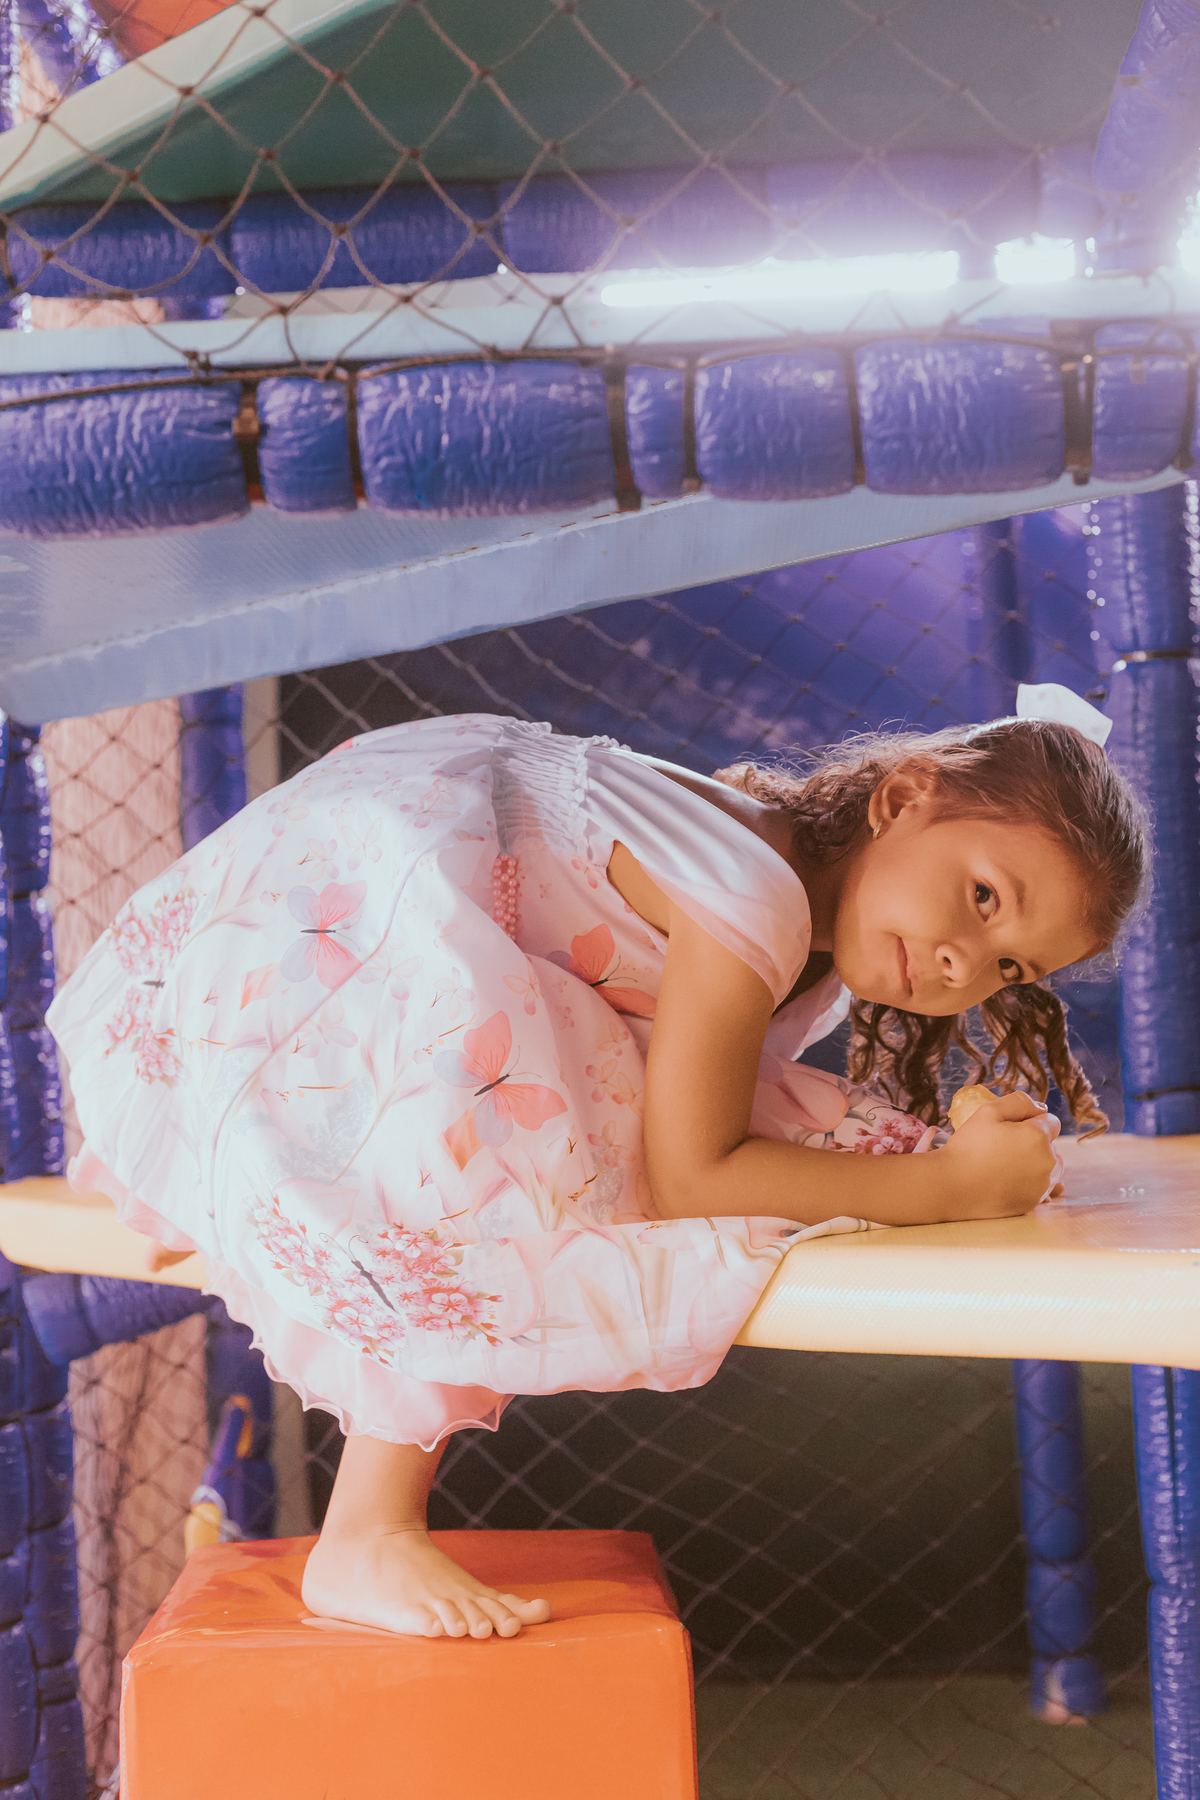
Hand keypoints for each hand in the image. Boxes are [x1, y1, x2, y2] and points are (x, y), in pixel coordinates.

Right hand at [937, 1092, 1061, 1220]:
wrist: (952, 1188)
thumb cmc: (968, 1147)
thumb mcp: (988, 1112)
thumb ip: (1019, 1101)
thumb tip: (1041, 1107)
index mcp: (1038, 1137)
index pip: (1051, 1122)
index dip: (1030, 1121)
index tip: (1009, 1129)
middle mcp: (1047, 1162)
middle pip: (1048, 1145)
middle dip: (1032, 1142)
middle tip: (1001, 1147)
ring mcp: (1041, 1185)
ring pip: (1044, 1166)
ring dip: (1030, 1162)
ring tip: (1001, 1164)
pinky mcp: (1033, 1202)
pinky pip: (1036, 1186)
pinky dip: (1024, 1181)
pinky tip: (1002, 1180)